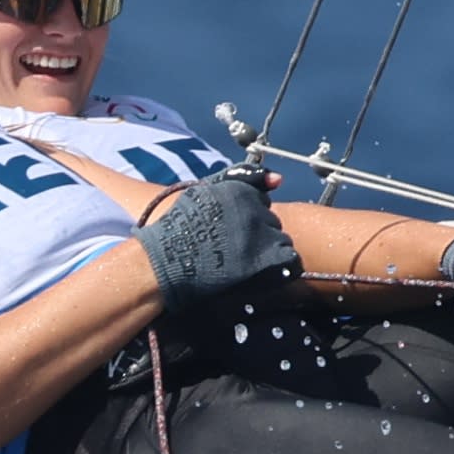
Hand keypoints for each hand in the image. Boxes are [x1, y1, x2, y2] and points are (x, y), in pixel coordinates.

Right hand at [136, 171, 299, 307]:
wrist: (163, 264)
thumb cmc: (179, 229)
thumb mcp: (205, 192)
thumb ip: (241, 179)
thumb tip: (279, 179)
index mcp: (240, 191)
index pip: (262, 202)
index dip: (248, 219)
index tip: (229, 232)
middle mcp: (254, 209)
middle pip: (272, 223)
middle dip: (259, 235)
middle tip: (232, 250)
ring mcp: (261, 235)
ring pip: (282, 241)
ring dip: (267, 252)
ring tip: (240, 263)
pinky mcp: (265, 260)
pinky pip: (290, 262)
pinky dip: (278, 269)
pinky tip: (258, 274)